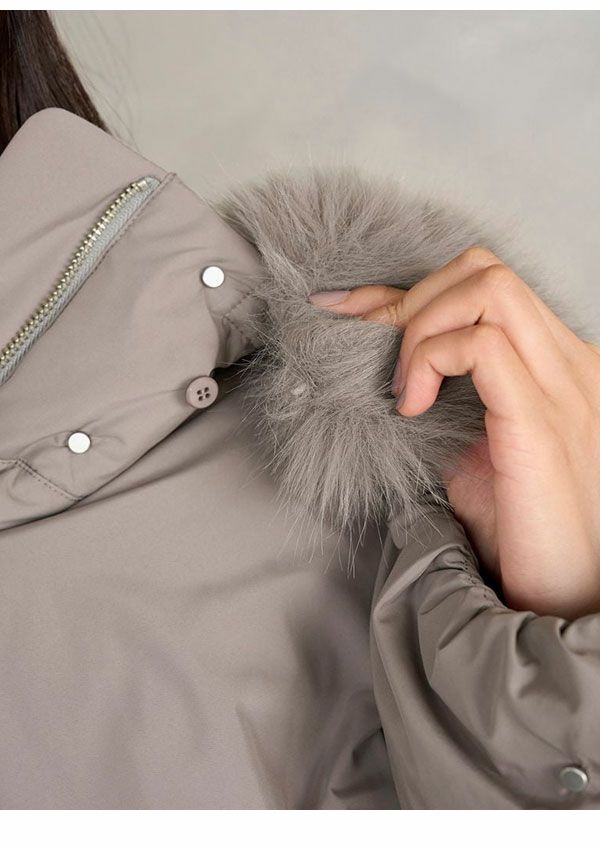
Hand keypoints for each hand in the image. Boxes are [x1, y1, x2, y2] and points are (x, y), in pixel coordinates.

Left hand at [309, 247, 599, 618]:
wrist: (563, 594)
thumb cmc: (520, 530)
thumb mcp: (473, 448)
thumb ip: (445, 399)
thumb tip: (384, 369)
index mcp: (558, 365)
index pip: (482, 287)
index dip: (405, 292)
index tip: (345, 312)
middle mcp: (570, 362)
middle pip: (485, 270)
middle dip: (409, 298)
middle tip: (371, 352)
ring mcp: (564, 386)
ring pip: (487, 287)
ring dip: (419, 326)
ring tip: (401, 389)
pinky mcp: (542, 421)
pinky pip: (481, 345)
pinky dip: (429, 360)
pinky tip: (411, 408)